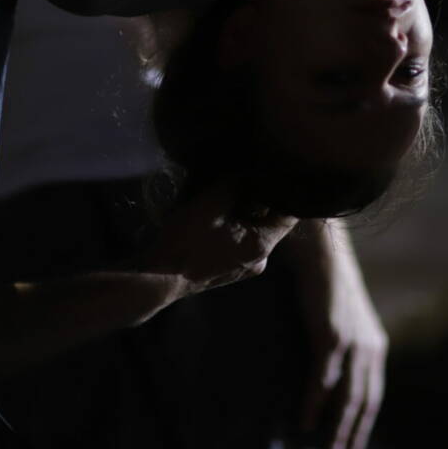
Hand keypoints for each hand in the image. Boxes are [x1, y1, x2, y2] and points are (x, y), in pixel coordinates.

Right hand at [140, 182, 297, 295]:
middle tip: (245, 175)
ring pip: (253, 228)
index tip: (272, 172)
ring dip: (242, 210)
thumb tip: (248, 169)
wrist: (158, 279)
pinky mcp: (228, 268)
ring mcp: (244, 266)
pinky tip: (215, 211)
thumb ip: (235, 184)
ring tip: (227, 190)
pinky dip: (232, 223)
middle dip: (258, 197)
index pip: (289, 214)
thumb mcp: (210, 204)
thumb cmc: (185, 242)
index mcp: (262, 245)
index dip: (282, 191)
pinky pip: (239, 239)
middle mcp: (260, 259)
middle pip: (270, 220)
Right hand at [290, 220, 387, 448]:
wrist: (319, 251)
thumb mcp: (342, 319)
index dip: (364, 425)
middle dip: (352, 434)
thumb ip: (343, 348)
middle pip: (363, 403)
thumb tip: (329, 380)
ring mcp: (351, 343)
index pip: (373, 395)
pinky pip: (322, 381)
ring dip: (335, 428)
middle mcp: (369, 348)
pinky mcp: (330, 336)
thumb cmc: (325, 283)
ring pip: (346, 398)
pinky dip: (314, 405)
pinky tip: (304, 423)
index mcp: (374, 346)